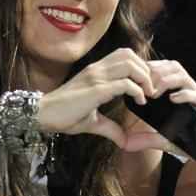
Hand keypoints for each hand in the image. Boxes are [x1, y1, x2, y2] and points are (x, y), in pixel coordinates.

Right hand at [38, 48, 154, 146]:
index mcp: (96, 72)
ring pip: (129, 64)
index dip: (139, 66)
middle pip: (129, 55)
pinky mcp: (96, 90)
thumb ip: (109, 128)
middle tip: (151, 89)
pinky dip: (137, 91)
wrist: (44, 114)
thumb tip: (124, 141)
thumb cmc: (64, 116)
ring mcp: (96, 77)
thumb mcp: (92, 121)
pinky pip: (124, 83)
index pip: (123, 55)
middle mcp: (97, 69)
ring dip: (144, 77)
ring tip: (148, 93)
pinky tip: (140, 102)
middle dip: (146, 69)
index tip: (146, 86)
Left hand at [121, 60, 195, 160]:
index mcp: (177, 92)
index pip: (161, 69)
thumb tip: (124, 143)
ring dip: (166, 80)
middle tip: (141, 86)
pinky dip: (184, 94)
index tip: (132, 79)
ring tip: (154, 92)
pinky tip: (173, 100)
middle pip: (170, 66)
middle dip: (153, 72)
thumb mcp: (167, 141)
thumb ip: (147, 140)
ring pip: (182, 75)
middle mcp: (187, 90)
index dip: (146, 69)